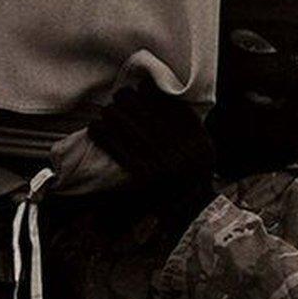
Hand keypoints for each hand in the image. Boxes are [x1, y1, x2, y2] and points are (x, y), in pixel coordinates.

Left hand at [87, 79, 214, 187]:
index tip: (141, 85)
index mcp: (200, 144)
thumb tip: (155, 92)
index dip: (153, 94)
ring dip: (114, 115)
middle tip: (120, 95)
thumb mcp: (202, 147)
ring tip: (106, 110)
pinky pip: (119, 150)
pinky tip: (95, 127)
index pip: (173, 110)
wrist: (189, 213)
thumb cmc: (192, 173)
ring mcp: (163, 167)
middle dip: (130, 102)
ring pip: (132, 130)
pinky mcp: (143, 178)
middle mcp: (184, 155)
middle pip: (149, 117)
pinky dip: (104, 136)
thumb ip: (189, 122)